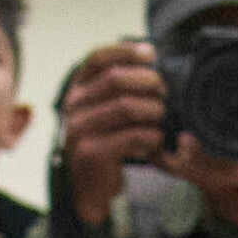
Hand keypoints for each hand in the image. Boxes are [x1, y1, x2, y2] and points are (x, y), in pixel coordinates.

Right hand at [43, 40, 173, 194]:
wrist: (90, 186)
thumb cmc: (106, 141)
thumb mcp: (107, 108)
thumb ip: (120, 86)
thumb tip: (150, 58)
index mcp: (77, 88)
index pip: (97, 58)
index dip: (125, 51)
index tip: (150, 54)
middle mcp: (73, 105)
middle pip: (115, 79)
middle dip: (148, 82)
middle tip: (164, 92)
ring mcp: (79, 129)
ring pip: (126, 106)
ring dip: (153, 110)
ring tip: (160, 118)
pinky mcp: (90, 152)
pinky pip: (133, 135)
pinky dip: (152, 136)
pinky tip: (154, 141)